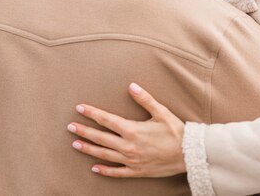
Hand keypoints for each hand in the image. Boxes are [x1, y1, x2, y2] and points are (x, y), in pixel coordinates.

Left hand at [68, 83, 185, 177]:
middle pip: (100, 138)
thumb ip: (145, 99)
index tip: (80, 108)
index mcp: (132, 130)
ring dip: (89, 149)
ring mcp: (131, 160)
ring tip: (75, 144)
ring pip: (104, 154)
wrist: (188, 154)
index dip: (92, 113)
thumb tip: (131, 86)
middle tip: (70, 127)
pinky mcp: (136, 171)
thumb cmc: (176, 132)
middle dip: (84, 131)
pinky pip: (116, 172)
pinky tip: (94, 168)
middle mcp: (128, 146)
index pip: (107, 120)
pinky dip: (104, 170)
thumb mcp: (162, 112)